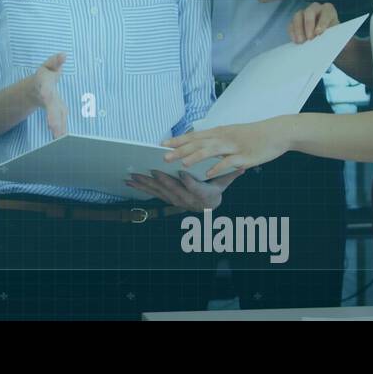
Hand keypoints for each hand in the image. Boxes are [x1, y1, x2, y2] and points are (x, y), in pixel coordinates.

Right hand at [26, 53, 67, 138]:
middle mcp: (47, 98)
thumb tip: (64, 54)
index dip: (46, 92)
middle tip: (53, 127)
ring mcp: (50, 107)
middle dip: (52, 117)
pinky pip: (58, 123)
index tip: (45, 96)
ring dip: (57, 128)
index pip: (46, 89)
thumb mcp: (48, 67)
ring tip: (60, 138)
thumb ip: (55, 62)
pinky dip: (61, 131)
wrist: (35, 90)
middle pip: (50, 108)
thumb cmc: (45, 76)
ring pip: (54, 118)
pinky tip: (63, 139)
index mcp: (45, 85)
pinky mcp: (55, 114)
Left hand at [124, 168, 244, 210]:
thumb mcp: (223, 182)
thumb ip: (229, 174)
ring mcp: (175, 200)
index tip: (182, 173)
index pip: (195, 189)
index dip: (189, 182)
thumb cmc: (215, 189)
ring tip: (135, 175)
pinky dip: (140, 187)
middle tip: (153, 171)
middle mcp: (187, 200)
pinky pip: (152, 193)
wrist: (206, 206)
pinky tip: (130, 182)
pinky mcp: (166, 198)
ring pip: (160, 192)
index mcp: (202, 195)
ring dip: (146, 184)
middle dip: (162, 181)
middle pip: (174, 190)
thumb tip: (241, 167)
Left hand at [162, 118, 290, 177]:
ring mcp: (234, 147)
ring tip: (181, 164)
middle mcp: (224, 137)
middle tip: (163, 156)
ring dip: (194, 157)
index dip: (178, 140)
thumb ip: (215, 140)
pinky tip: (208, 173)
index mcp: (219, 132)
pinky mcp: (245, 156)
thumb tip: (199, 144)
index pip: (194, 136)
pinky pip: (228, 162)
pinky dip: (218, 167)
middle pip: (198, 143)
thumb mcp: (231, 133)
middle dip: (180, 150)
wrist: (278, 132)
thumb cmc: (254, 135)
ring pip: (210, 151)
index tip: (162, 144)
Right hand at [288, 2, 338, 43]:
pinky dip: (292, 33)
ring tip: (301, 42)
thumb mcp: (338, 36)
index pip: (325, 13)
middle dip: (308, 24)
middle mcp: (315, 9)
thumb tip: (342, 45)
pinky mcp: (295, 21)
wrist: (324, 37)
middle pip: (310, 11)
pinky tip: (295, 41)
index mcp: (328, 10)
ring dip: (298, 29)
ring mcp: (303, 13)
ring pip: (297, 16)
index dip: (322, 22)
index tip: (319, 33)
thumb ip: (339, 39)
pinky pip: (290, 24)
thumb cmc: (332, 35)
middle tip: (309, 38)